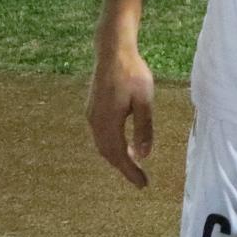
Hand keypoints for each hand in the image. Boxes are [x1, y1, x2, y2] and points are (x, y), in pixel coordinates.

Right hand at [87, 47, 155, 187]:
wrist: (113, 51)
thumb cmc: (132, 73)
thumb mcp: (144, 101)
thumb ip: (144, 128)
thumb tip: (144, 155)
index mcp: (108, 122)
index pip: (119, 155)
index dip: (130, 172)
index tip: (143, 185)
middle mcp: (96, 122)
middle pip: (108, 153)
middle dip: (123, 167)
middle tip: (140, 179)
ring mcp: (92, 114)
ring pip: (103, 144)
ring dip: (117, 156)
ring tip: (134, 164)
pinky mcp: (93, 108)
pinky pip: (101, 134)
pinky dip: (112, 145)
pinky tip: (124, 143)